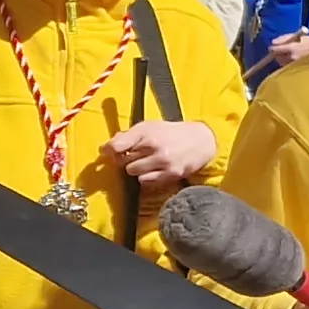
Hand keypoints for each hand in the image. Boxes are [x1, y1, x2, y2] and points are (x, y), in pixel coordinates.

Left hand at [102, 119, 218, 189]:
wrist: (201, 141)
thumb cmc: (171, 133)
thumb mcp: (149, 126)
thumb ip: (128, 136)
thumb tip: (106, 148)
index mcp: (146, 132)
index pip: (116, 145)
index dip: (108, 150)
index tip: (107, 151)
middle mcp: (154, 146)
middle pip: (122, 161)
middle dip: (125, 159)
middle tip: (135, 155)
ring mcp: (162, 162)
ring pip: (133, 172)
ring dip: (136, 169)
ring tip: (146, 162)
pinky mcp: (170, 174)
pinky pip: (145, 181)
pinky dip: (146, 177)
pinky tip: (154, 170)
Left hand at [268, 30, 308, 66]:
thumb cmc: (307, 39)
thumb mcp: (295, 35)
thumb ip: (283, 38)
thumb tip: (273, 42)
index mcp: (291, 48)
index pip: (276, 50)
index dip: (272, 48)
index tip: (271, 47)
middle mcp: (292, 57)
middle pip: (277, 57)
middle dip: (276, 53)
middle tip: (279, 50)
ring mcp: (295, 62)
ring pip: (281, 62)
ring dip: (281, 58)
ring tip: (285, 54)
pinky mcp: (297, 66)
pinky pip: (287, 65)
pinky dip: (285, 61)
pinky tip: (289, 58)